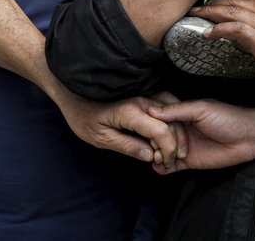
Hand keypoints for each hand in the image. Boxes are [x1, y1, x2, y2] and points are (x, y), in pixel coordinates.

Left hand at [56, 89, 186, 166]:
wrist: (76, 94)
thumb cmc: (84, 117)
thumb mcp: (101, 138)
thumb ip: (127, 146)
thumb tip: (150, 155)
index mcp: (130, 112)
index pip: (161, 131)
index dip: (168, 149)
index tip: (164, 162)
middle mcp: (143, 100)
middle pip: (172, 122)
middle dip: (176, 143)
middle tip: (170, 160)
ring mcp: (147, 94)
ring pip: (174, 111)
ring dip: (178, 131)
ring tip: (173, 149)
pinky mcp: (147, 93)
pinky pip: (168, 105)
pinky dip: (173, 120)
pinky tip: (169, 133)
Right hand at [149, 99, 254, 172]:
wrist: (248, 138)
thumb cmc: (228, 118)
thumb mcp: (202, 109)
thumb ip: (178, 110)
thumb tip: (152, 109)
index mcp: (183, 113)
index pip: (159, 118)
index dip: (151, 124)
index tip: (144, 128)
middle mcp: (181, 129)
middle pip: (158, 136)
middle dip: (153, 142)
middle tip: (153, 147)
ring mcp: (184, 146)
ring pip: (162, 151)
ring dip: (156, 155)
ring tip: (156, 158)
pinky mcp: (189, 162)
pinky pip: (171, 166)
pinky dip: (162, 168)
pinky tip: (159, 167)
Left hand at [191, 0, 254, 90]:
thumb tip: (245, 35)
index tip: (212, 4)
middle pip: (234, 0)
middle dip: (213, 3)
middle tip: (197, 9)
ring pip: (232, 10)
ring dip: (211, 12)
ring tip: (197, 16)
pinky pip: (236, 28)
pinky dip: (220, 29)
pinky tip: (209, 34)